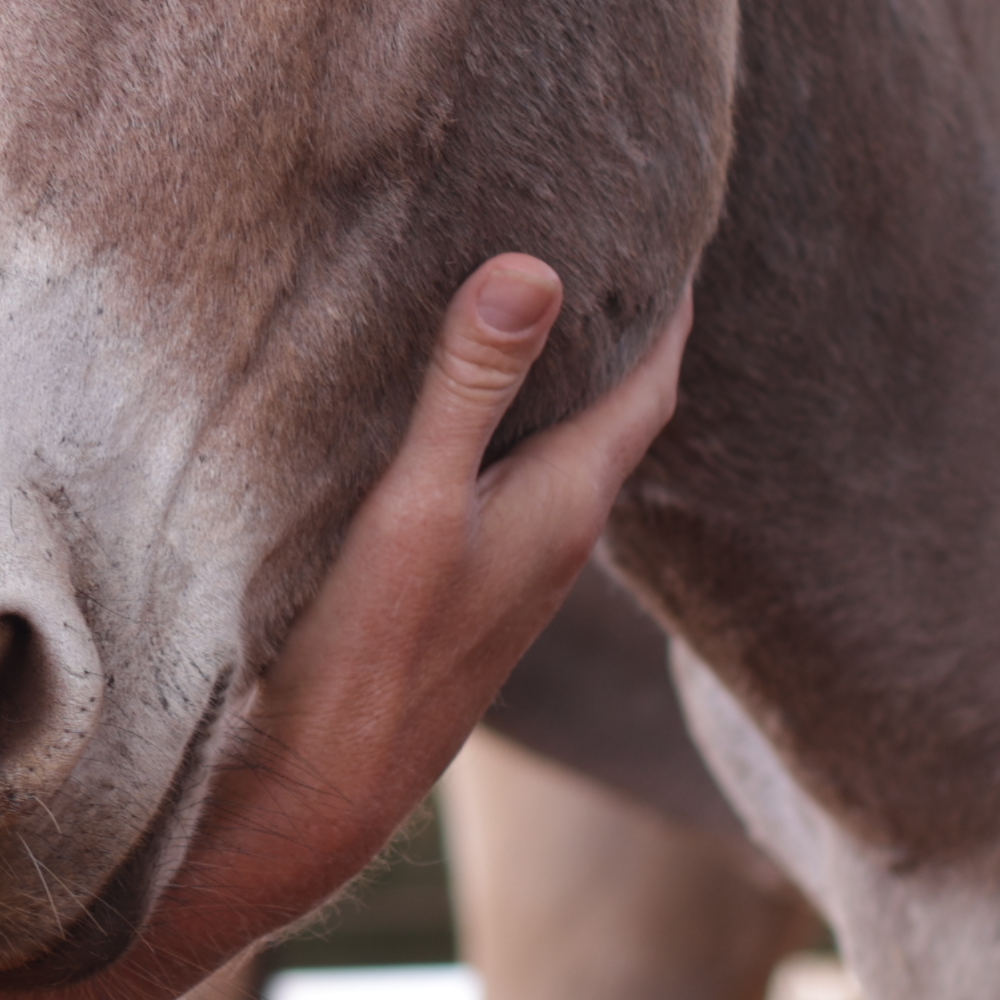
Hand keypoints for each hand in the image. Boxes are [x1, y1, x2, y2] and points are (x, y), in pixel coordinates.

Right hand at [129, 261, 688, 995]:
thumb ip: (467, 390)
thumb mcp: (411, 507)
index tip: (678, 204)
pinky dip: (513, 415)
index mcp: (569, 503)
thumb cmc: (368, 656)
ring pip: (567, 438)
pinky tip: (467, 395)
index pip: (654, 372)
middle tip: (612, 212)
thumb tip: (533, 269)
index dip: (672, 291)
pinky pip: (515, 471)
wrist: (322, 796)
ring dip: (565, 366)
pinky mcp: (469, 585)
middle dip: (622, 314)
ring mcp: (516, 565)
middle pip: (620, 400)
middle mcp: (561, 533)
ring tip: (542, 279)